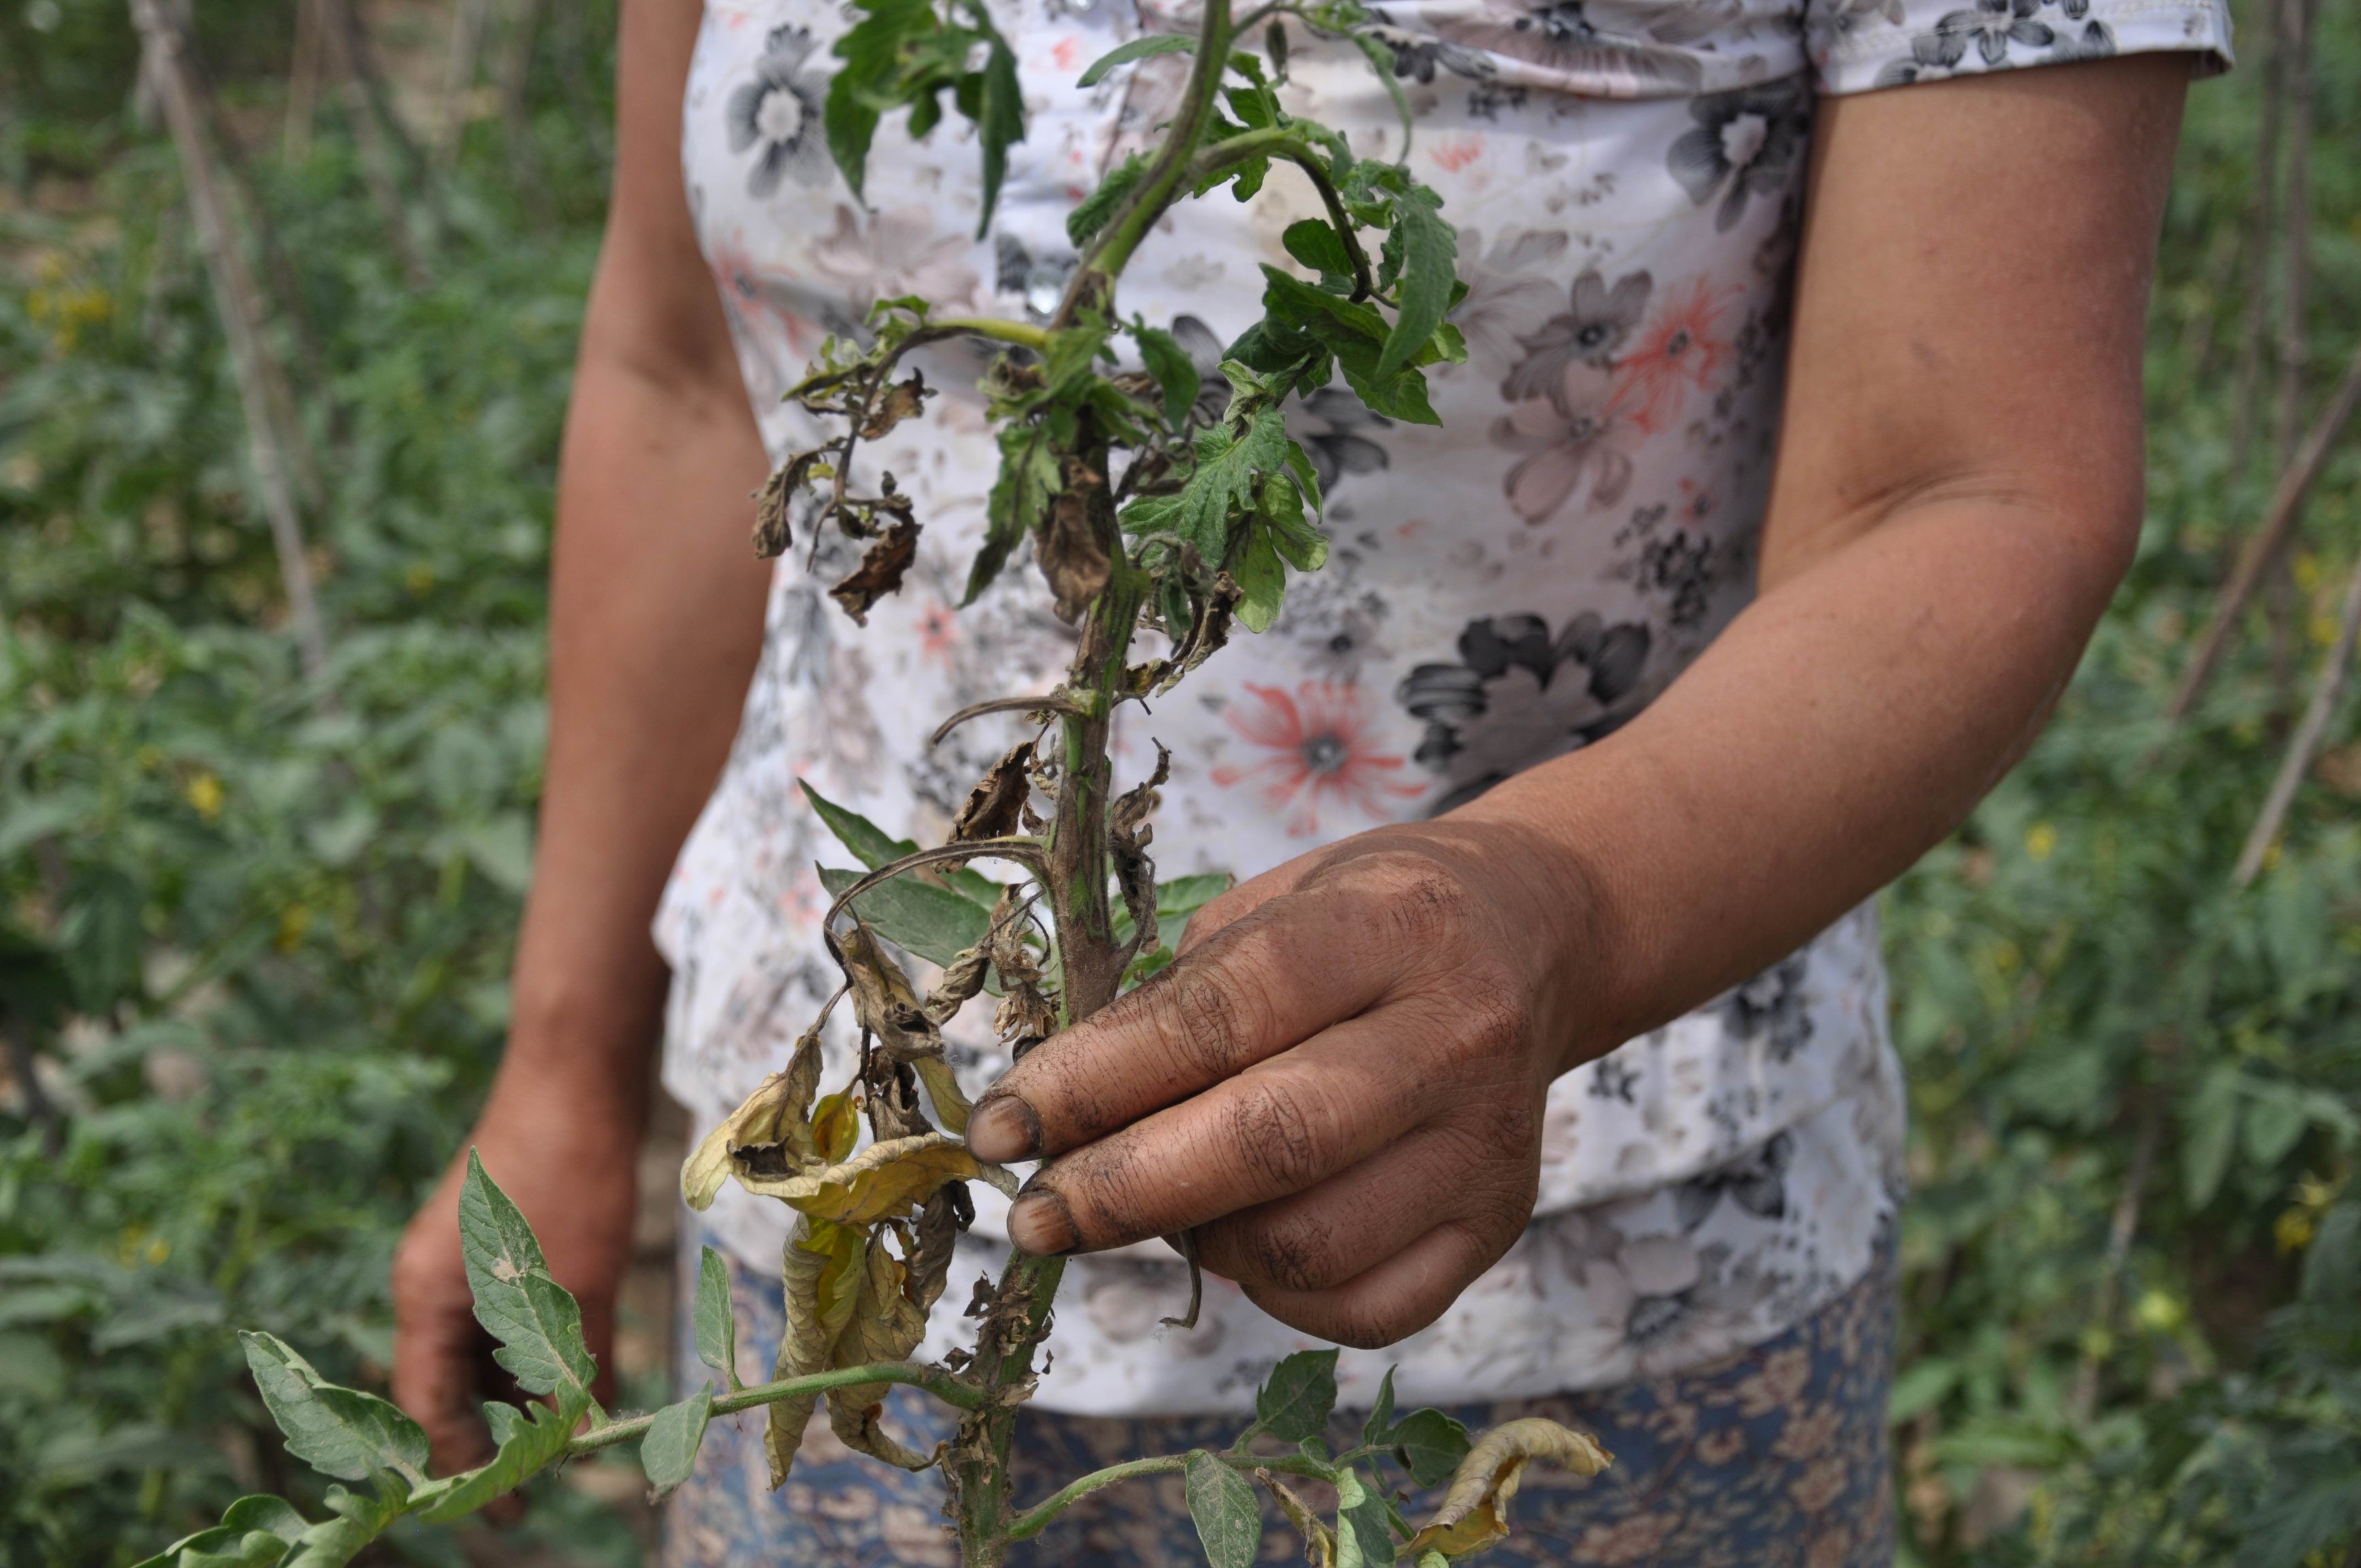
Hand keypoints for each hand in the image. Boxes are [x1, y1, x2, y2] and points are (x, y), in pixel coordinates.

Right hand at [391, 1082, 639, 1483]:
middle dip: (489, 1433)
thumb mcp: (583, 1284)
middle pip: (446, 1381)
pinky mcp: (495, 1233)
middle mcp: (428, 1278)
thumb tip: (590, 1431)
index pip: (425, 1408)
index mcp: (423, 1296)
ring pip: (480, 1345)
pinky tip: (577, 1369)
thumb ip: (578, 1362)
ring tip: (562, 1436)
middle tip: (533, 1485)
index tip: (499, 1510)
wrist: (578, 1071)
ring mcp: (459, 1253)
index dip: (459, 1464)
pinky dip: (534, 1344)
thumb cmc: (569, 1173)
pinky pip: (503, 1309)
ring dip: (517, 1389)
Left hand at [964, 815, 1603, 1347]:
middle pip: (1272, 1144)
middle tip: (1034, 1213)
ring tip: (1160, 1201)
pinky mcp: (1500, 1227)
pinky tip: (1247, 1237)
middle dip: (1123, 1191)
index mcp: (1390, 928)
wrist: (1531, 941)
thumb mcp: (1268, 908)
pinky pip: (1361, 1310)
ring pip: (1308, 1246)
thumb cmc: (1364, 920)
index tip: (1001, 1126)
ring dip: (1198, 1242)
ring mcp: (1487, 1147)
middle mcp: (1455, 1038)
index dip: (1094, 1081)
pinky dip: (1274, 1291)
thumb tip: (1050, 1119)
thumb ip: (1170, 1004)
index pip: (1220, 1018)